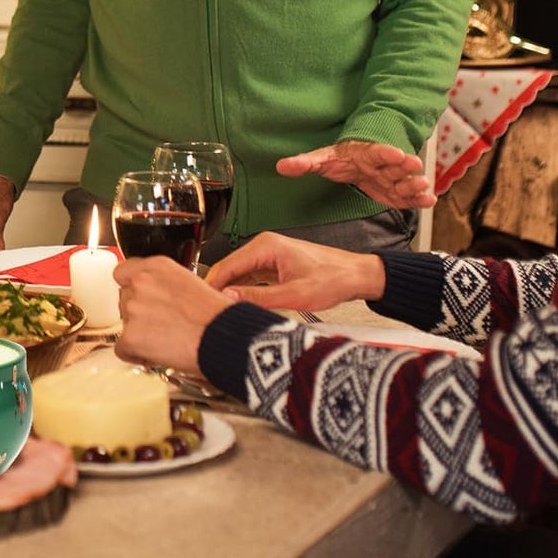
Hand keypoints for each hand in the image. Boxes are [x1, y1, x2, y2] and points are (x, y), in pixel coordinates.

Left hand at [113, 257, 231, 375]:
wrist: (224, 338)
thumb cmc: (217, 316)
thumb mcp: (192, 284)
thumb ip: (166, 285)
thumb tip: (159, 297)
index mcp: (157, 266)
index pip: (124, 272)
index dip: (132, 288)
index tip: (140, 298)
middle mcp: (141, 283)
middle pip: (124, 298)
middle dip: (139, 313)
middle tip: (161, 325)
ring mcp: (133, 308)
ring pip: (123, 323)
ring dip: (138, 333)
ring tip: (165, 340)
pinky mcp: (130, 336)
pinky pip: (121, 349)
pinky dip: (135, 355)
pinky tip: (155, 355)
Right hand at [205, 232, 385, 311]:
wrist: (356, 276)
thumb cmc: (333, 279)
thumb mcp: (294, 295)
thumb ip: (258, 297)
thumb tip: (229, 298)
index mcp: (265, 246)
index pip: (225, 265)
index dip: (210, 285)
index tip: (200, 302)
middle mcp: (263, 247)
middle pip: (229, 269)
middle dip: (217, 288)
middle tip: (208, 311)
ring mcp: (267, 256)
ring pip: (238, 275)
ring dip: (230, 290)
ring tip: (221, 310)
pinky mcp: (273, 266)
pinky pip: (250, 278)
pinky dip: (242, 291)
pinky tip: (240, 305)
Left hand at [277, 138, 432, 208]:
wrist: (355, 163)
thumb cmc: (340, 160)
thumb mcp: (321, 160)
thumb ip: (304, 163)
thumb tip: (281, 166)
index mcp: (365, 154)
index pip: (376, 151)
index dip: (385, 152)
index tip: (394, 153)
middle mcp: (382, 165)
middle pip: (396, 165)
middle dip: (405, 166)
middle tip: (414, 165)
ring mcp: (392, 179)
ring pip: (405, 180)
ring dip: (414, 183)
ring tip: (423, 187)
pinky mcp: (396, 193)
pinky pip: (409, 196)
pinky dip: (419, 199)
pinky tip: (428, 202)